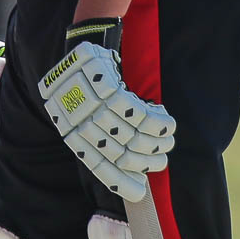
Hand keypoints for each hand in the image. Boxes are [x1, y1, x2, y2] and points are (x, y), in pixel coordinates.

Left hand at [38, 18, 175, 201]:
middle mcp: (80, 121)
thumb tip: (130, 172)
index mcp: (71, 133)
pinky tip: (167, 122)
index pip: (97, 165)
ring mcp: (94, 104)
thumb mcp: (83, 114)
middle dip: (148, 161)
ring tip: (168, 141)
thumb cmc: (85, 85)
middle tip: (162, 159)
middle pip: (122, 153)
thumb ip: (100, 140)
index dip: (120, 182)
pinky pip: (141, 115)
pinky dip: (159, 123)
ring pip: (134, 136)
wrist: (82, 46)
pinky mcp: (109, 88)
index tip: (140, 192)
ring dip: (158, 143)